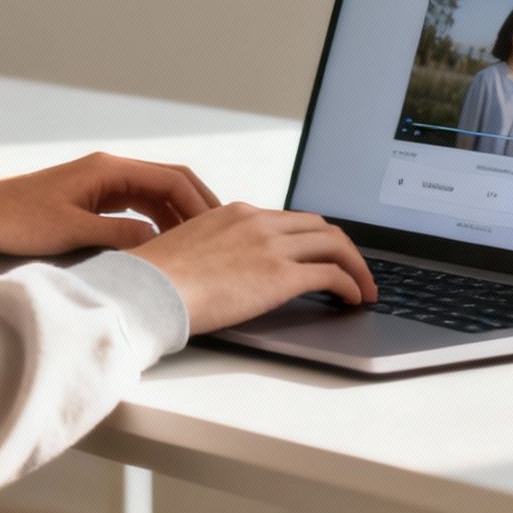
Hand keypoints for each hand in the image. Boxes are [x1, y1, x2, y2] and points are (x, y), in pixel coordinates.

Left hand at [0, 151, 222, 256]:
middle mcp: (111, 171)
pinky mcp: (95, 199)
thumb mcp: (70, 231)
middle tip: (222, 238)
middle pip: (170, 183)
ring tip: (201, 247)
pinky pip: (139, 207)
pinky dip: (158, 223)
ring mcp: (104, 184)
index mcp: (109, 169)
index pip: (171, 179)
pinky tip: (166, 246)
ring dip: (180, 217)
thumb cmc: (17, 218)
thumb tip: (159, 245)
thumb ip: (117, 236)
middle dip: (198, 208)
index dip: (199, 204)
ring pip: (156, 196)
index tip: (219, 230)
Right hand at [127, 203, 376, 333]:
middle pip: (319, 225)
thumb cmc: (156, 280)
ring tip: (364, 287)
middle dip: (342, 247)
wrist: (148, 290)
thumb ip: (213, 251)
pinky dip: (351, 284)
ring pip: (334, 244)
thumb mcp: (188, 249)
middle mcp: (257, 222)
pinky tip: (353, 299)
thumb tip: (220, 271)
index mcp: (235, 213)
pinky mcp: (280, 275)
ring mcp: (271, 246)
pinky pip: (332, 274)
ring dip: (356, 266)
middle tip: (353, 269)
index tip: (322, 253)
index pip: (288, 219)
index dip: (312, 237)